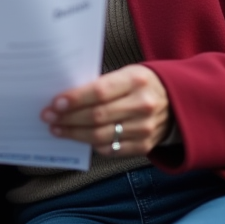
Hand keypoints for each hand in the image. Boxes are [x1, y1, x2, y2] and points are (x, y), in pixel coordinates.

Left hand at [42, 65, 170, 156]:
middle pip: (98, 116)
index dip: (75, 99)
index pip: (100, 91)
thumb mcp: (125, 74)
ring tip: (57, 129)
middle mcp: (143, 105)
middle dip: (68, 118)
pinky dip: (92, 145)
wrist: (176, 101)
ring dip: (74, 134)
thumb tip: (65, 98)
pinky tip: (78, 138)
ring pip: (101, 136)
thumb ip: (101, 85)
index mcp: (136, 80)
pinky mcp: (145, 145)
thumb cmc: (139, 84)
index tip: (55, 103)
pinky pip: (111, 149)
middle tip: (48, 117)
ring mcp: (146, 128)